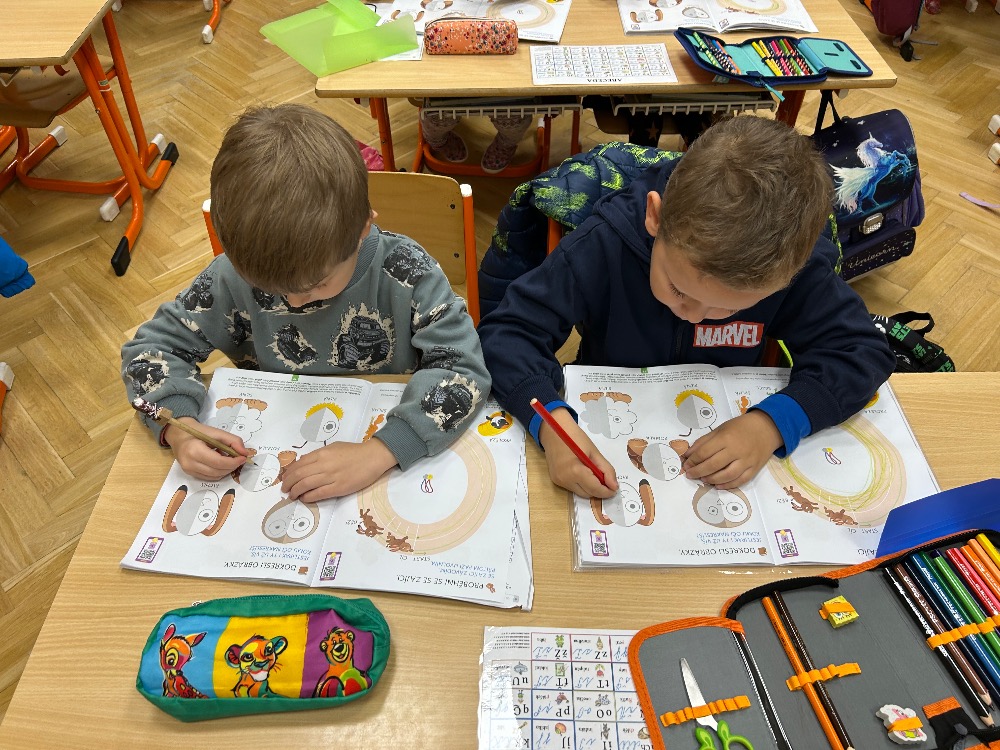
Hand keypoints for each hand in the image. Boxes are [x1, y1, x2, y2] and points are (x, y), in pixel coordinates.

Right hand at [165, 418, 248, 480]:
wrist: (179, 435)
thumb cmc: (198, 432)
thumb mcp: (216, 432)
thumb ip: (233, 441)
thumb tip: (245, 453)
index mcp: (195, 450)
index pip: (218, 462)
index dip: (234, 462)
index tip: (243, 457)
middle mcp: (190, 463)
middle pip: (217, 471)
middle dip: (232, 466)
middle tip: (239, 458)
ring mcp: (188, 470)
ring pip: (215, 476)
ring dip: (226, 470)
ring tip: (229, 459)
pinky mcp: (190, 474)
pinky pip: (209, 477)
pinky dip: (219, 472)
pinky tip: (220, 463)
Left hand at [280, 439, 397, 501]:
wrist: (373, 457)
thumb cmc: (354, 451)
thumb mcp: (334, 448)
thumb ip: (319, 456)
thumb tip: (305, 464)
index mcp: (322, 453)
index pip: (299, 464)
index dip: (289, 473)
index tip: (285, 478)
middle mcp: (323, 464)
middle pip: (298, 475)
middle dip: (288, 483)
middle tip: (284, 489)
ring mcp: (331, 476)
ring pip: (305, 485)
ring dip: (295, 491)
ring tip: (292, 495)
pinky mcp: (339, 488)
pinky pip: (318, 493)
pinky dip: (308, 497)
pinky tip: (304, 498)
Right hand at [539, 408, 617, 498]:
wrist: (553, 430)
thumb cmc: (575, 437)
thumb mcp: (594, 452)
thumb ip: (606, 470)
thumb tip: (614, 486)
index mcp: (575, 471)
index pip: (595, 489)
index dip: (607, 492)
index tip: (615, 489)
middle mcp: (565, 480)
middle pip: (588, 494)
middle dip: (599, 490)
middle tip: (606, 480)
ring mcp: (559, 481)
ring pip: (580, 492)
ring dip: (590, 487)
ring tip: (594, 473)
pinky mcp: (555, 480)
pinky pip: (573, 487)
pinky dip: (581, 484)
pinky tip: (583, 472)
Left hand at [681, 411, 782, 488]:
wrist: (766, 428)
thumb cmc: (740, 427)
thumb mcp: (720, 429)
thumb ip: (704, 442)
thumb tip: (688, 454)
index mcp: (726, 438)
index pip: (704, 452)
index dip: (693, 461)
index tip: (685, 465)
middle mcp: (736, 451)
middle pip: (713, 465)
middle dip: (698, 472)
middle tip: (690, 475)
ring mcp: (747, 461)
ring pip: (727, 476)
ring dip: (712, 480)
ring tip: (703, 479)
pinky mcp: (754, 469)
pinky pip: (740, 481)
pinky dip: (728, 485)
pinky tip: (717, 485)